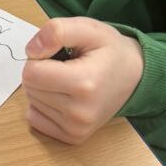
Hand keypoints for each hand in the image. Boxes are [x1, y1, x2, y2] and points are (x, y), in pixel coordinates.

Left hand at [22, 17, 142, 144]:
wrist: (135, 76)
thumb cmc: (110, 50)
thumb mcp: (88, 28)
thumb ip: (57, 31)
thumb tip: (31, 51)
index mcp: (84, 84)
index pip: (31, 73)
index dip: (39, 57)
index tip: (58, 53)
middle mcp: (80, 112)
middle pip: (30, 87)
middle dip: (41, 72)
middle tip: (66, 66)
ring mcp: (77, 128)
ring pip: (32, 102)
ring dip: (44, 88)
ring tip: (69, 80)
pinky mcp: (73, 137)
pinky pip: (35, 119)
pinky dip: (43, 105)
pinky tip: (64, 96)